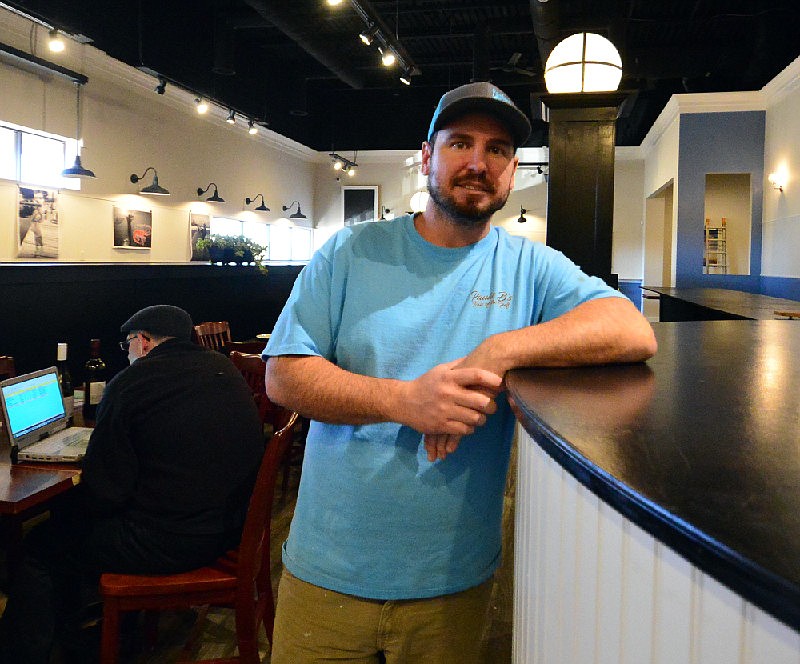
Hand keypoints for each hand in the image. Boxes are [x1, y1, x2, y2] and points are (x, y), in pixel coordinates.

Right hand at [421, 342, 506, 461]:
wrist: (403, 402)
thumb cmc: (425, 384)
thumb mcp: (439, 370)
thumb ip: (458, 365)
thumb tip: (476, 357)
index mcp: (448, 377)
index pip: (475, 375)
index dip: (491, 378)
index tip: (499, 382)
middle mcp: (447, 393)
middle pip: (480, 400)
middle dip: (491, 405)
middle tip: (491, 406)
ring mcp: (444, 410)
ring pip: (475, 418)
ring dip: (481, 419)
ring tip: (480, 417)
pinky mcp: (441, 425)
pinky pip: (464, 430)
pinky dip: (469, 429)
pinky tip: (467, 425)